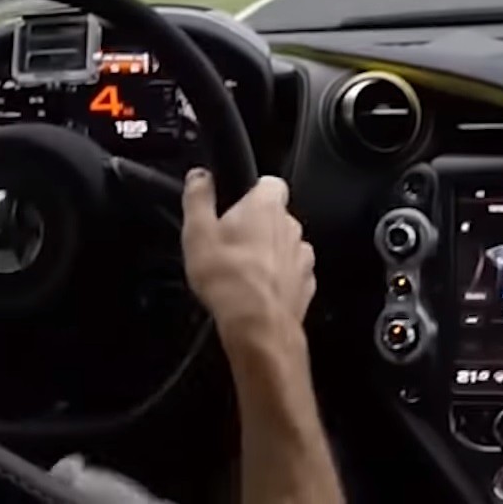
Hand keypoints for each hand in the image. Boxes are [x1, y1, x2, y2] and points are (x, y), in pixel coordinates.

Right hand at [181, 171, 316, 338]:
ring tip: (241, 272)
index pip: (269, 182)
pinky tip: (256, 291)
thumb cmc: (228, 281)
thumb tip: (198, 177)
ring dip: (268, 254)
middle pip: (275, 216)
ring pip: (284, 245)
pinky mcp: (305, 284)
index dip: (252, 190)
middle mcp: (290, 226)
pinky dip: (278, 279)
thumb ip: (198, 198)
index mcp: (266, 206)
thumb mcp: (197, 233)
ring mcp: (302, 256)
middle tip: (229, 244)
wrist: (257, 326)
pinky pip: (292, 274)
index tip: (235, 203)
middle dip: (256, 226)